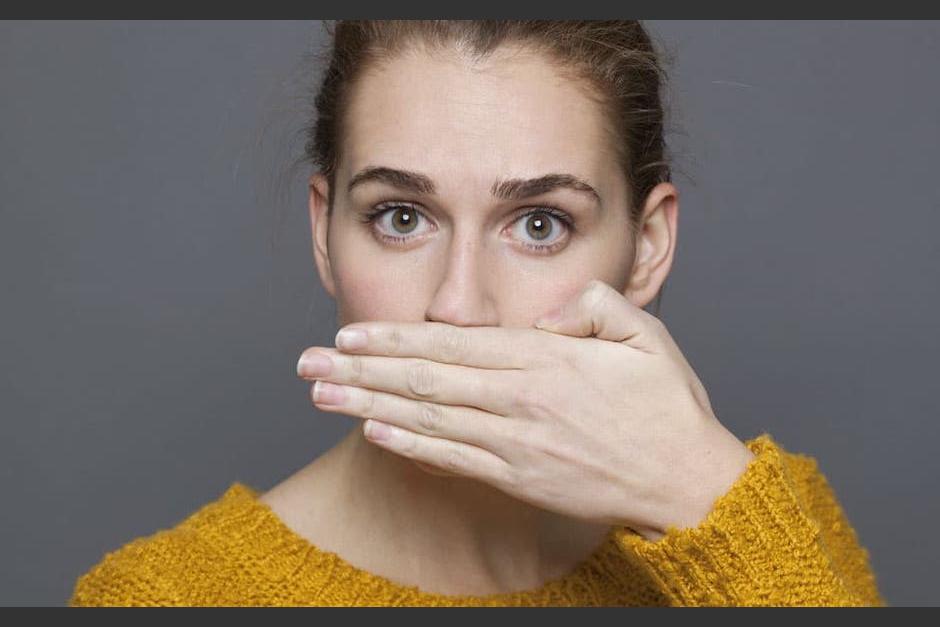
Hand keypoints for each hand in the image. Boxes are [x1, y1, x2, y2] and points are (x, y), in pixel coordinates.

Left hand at [296, 279, 755, 540]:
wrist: (688, 482)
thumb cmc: (667, 406)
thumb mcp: (645, 334)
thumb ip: (592, 306)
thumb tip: (545, 313)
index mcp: (547, 361)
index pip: (454, 343)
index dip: (395, 338)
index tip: (350, 332)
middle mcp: (521, 402)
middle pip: (425, 381)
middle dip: (361, 370)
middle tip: (308, 363)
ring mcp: (516, 444)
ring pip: (427, 420)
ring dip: (368, 406)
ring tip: (322, 396)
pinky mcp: (518, 478)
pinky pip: (452, 461)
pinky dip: (409, 446)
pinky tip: (374, 434)